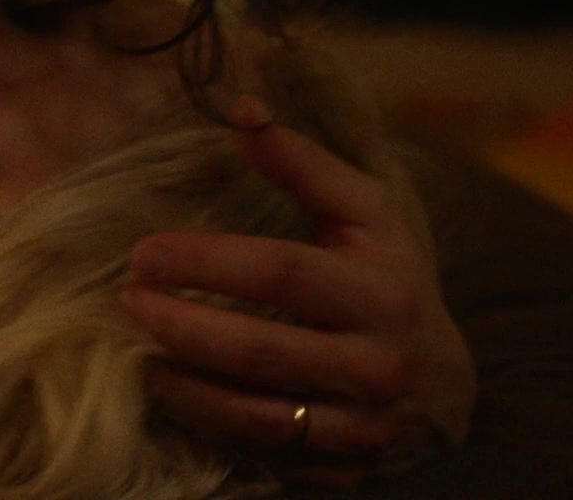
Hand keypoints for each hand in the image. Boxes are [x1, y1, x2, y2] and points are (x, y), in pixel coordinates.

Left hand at [119, 98, 474, 482]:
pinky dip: (210, 426)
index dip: (205, 262)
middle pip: (258, 349)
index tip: (142, 253)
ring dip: (183, 385)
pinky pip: (264, 453)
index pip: (279, 272)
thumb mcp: (364, 214)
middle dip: (179, 326)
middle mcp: (375, 363)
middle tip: (124, 302)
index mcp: (379, 291)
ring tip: (134, 353)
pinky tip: (170, 395)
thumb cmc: (388, 278)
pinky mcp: (344, 468)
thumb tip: (240, 109)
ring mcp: (362, 425)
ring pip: (255, 414)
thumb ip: (302, 163)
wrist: (448, 384)